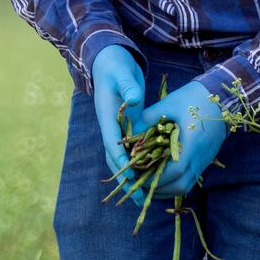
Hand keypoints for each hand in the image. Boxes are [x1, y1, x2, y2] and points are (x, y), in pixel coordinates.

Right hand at [91, 44, 147, 199]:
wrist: (108, 59)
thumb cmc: (114, 65)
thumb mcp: (121, 73)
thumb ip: (128, 86)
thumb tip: (134, 101)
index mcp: (108, 117)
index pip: (113, 145)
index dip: (123, 164)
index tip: (131, 180)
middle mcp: (111, 126)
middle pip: (116, 158)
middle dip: (126, 179)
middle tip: (137, 199)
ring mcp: (118, 127)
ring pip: (123, 157)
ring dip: (133, 176)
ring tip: (143, 195)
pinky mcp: (127, 126)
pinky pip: (132, 149)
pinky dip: (140, 163)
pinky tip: (151, 172)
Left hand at [140, 81, 226, 197]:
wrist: (224, 98)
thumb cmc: (194, 98)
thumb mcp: (168, 104)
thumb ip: (147, 119)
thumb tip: (129, 134)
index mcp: (192, 144)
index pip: (176, 171)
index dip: (155, 177)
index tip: (137, 174)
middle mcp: (200, 158)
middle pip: (180, 186)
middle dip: (157, 189)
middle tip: (137, 182)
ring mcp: (203, 162)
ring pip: (184, 186)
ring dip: (164, 189)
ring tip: (145, 182)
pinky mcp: (203, 161)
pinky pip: (188, 180)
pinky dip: (173, 183)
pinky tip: (159, 176)